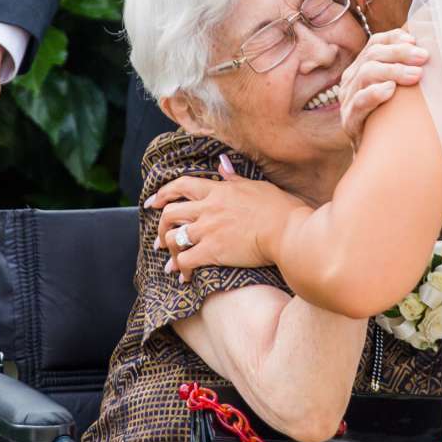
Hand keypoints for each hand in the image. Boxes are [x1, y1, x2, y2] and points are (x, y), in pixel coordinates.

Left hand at [148, 157, 308, 279]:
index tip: (152, 202)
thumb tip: (222, 165)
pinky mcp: (212, 251)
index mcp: (219, 190)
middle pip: (170, 213)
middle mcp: (208, 208)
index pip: (181, 185)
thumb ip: (235, 177)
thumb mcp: (257, 186)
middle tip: (160, 238)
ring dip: (168, 250)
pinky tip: (183, 277)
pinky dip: (180, 269)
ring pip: (173, 237)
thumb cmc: (280, 209)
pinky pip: (185, 260)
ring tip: (169, 262)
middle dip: (161, 226)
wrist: (288, 231)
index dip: (163, 193)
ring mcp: (208, 230)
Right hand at [337, 29, 427, 144]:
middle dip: (400, 53)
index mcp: (362, 68)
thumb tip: (432, 53)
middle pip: (372, 56)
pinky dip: (374, 94)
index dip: (394, 38)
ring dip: (392, 71)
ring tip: (415, 75)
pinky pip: (358, 103)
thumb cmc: (393, 120)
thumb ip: (408, 72)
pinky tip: (390, 91)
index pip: (375, 43)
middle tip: (424, 58)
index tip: (416, 41)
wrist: (378, 158)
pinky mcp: (348, 121)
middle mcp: (352, 81)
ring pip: (365, 74)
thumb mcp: (400, 92)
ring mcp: (347, 101)